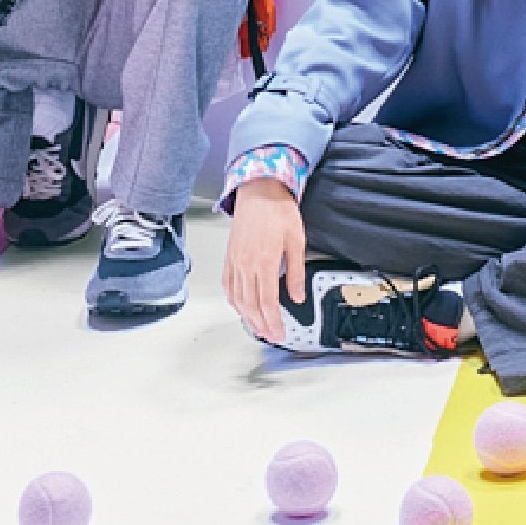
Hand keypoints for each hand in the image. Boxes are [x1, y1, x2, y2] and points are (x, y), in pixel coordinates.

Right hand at [224, 177, 306, 344]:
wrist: (258, 189)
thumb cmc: (278, 210)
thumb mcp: (296, 240)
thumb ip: (296, 272)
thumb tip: (297, 296)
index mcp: (265, 262)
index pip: (268, 303)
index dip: (274, 323)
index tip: (280, 333)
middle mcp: (246, 265)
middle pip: (251, 305)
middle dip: (262, 325)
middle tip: (271, 335)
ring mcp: (235, 261)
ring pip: (238, 299)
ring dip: (247, 317)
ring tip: (258, 327)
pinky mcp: (229, 256)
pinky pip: (228, 284)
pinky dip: (233, 300)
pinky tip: (239, 306)